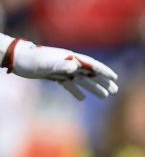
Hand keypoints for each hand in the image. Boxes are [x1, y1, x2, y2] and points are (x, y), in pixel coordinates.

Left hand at [3, 39, 119, 99]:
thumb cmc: (31, 59)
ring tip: (105, 96)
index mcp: (71, 58)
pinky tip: (82, 98)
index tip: (115, 78)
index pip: (91, 65)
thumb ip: (61, 64)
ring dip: (94, 88)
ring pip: (83, 80)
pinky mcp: (56, 75)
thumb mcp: (46, 62)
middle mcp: (69, 63)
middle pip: (91, 74)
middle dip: (103, 82)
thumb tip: (76, 68)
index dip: (104, 71)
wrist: (18, 59)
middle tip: (115, 91)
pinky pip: (69, 84)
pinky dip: (76, 91)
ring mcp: (63, 70)